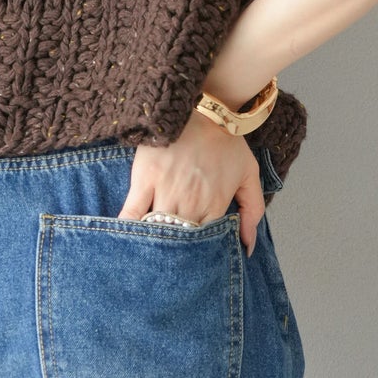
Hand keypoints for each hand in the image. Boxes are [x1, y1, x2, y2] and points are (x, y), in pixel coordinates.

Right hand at [117, 111, 264, 255]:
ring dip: (152, 244)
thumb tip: (248, 248)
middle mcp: (190, 202)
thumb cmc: (228, 143)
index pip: (203, 243)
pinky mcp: (145, 179)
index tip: (190, 264)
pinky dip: (127, 228)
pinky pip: (131, 212)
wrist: (204, 109)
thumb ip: (252, 212)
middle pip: (178, 240)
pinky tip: (124, 240)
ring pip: (156, 229)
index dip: (196, 255)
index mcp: (215, 205)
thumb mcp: (249, 175)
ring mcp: (166, 191)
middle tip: (166, 268)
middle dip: (173, 256)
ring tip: (146, 257)